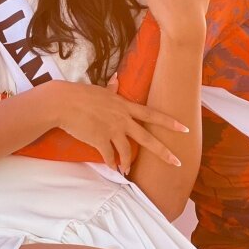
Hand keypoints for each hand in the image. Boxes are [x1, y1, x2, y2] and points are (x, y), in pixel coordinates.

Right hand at [52, 77, 187, 174]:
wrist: (64, 103)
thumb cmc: (81, 94)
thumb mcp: (100, 90)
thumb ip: (111, 88)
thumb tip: (116, 80)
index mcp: (125, 106)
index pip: (152, 115)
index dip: (170, 122)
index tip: (185, 128)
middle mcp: (122, 119)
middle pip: (148, 138)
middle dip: (164, 152)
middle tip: (177, 162)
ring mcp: (111, 130)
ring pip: (127, 151)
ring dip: (128, 162)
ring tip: (127, 169)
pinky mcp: (99, 140)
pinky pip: (109, 156)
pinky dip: (111, 163)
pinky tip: (111, 167)